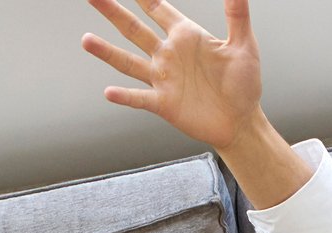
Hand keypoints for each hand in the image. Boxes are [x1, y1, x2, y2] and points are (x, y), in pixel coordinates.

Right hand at [82, 0, 260, 150]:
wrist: (241, 122)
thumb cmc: (244, 84)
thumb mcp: (244, 46)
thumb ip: (237, 16)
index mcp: (185, 35)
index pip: (157, 7)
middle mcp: (168, 54)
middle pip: (134, 29)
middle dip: (113, 12)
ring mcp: (163, 79)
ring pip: (129, 62)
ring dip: (107, 52)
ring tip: (86, 40)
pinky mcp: (164, 104)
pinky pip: (140, 98)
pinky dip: (125, 97)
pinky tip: (109, 92)